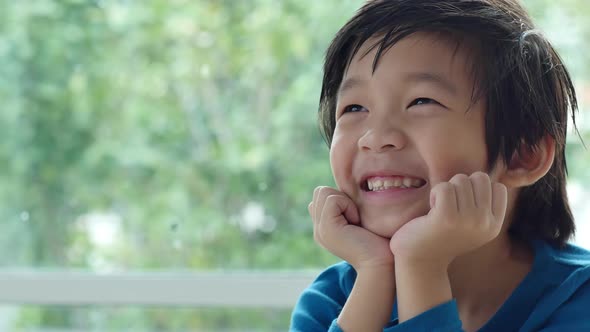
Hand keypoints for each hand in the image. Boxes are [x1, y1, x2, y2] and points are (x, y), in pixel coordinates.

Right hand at [309, 186, 393, 269]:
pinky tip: (356, 223)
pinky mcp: (327, 228)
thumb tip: (338, 193)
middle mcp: (318, 228)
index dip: (340, 198)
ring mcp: (320, 229)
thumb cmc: (379, 241)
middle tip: (356, 218)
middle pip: (320, 191)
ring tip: (356, 221)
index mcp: (324, 226)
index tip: (356, 217)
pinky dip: (349, 206)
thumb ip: (346, 207)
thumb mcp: (360, 219)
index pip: (320, 195)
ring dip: (345, 201)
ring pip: (323, 192)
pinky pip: (333, 200)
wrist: (382, 263)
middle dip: (341, 197)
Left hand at [389, 172, 507, 267]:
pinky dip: (435, 193)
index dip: (477, 189)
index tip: (464, 206)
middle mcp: (485, 224)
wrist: (420, 260)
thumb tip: (483, 177)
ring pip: (461, 179)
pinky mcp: (446, 218)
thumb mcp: (472, 225)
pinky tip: (431, 209)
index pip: (498, 187)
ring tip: (440, 208)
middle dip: (462, 185)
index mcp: (494, 226)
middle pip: (481, 178)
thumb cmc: (443, 236)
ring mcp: (468, 221)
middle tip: (450, 204)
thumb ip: (483, 205)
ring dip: (447, 189)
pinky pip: (444, 187)